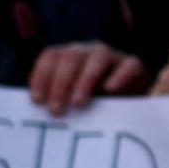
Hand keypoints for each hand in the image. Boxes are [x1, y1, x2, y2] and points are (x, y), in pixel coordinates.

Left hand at [28, 41, 148, 113]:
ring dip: (85, 80)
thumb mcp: (70, 102)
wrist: (127, 108)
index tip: (37, 101)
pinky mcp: (134, 66)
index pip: (51, 56)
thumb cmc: (92, 106)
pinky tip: (110, 89)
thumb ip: (55, 102)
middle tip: (56, 110)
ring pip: (97, 58)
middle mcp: (88, 51)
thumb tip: (34, 116)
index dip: (41, 75)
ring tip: (79, 104)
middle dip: (61, 83)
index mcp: (68, 56)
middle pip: (71, 57)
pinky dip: (119, 76)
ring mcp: (112, 56)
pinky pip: (129, 65)